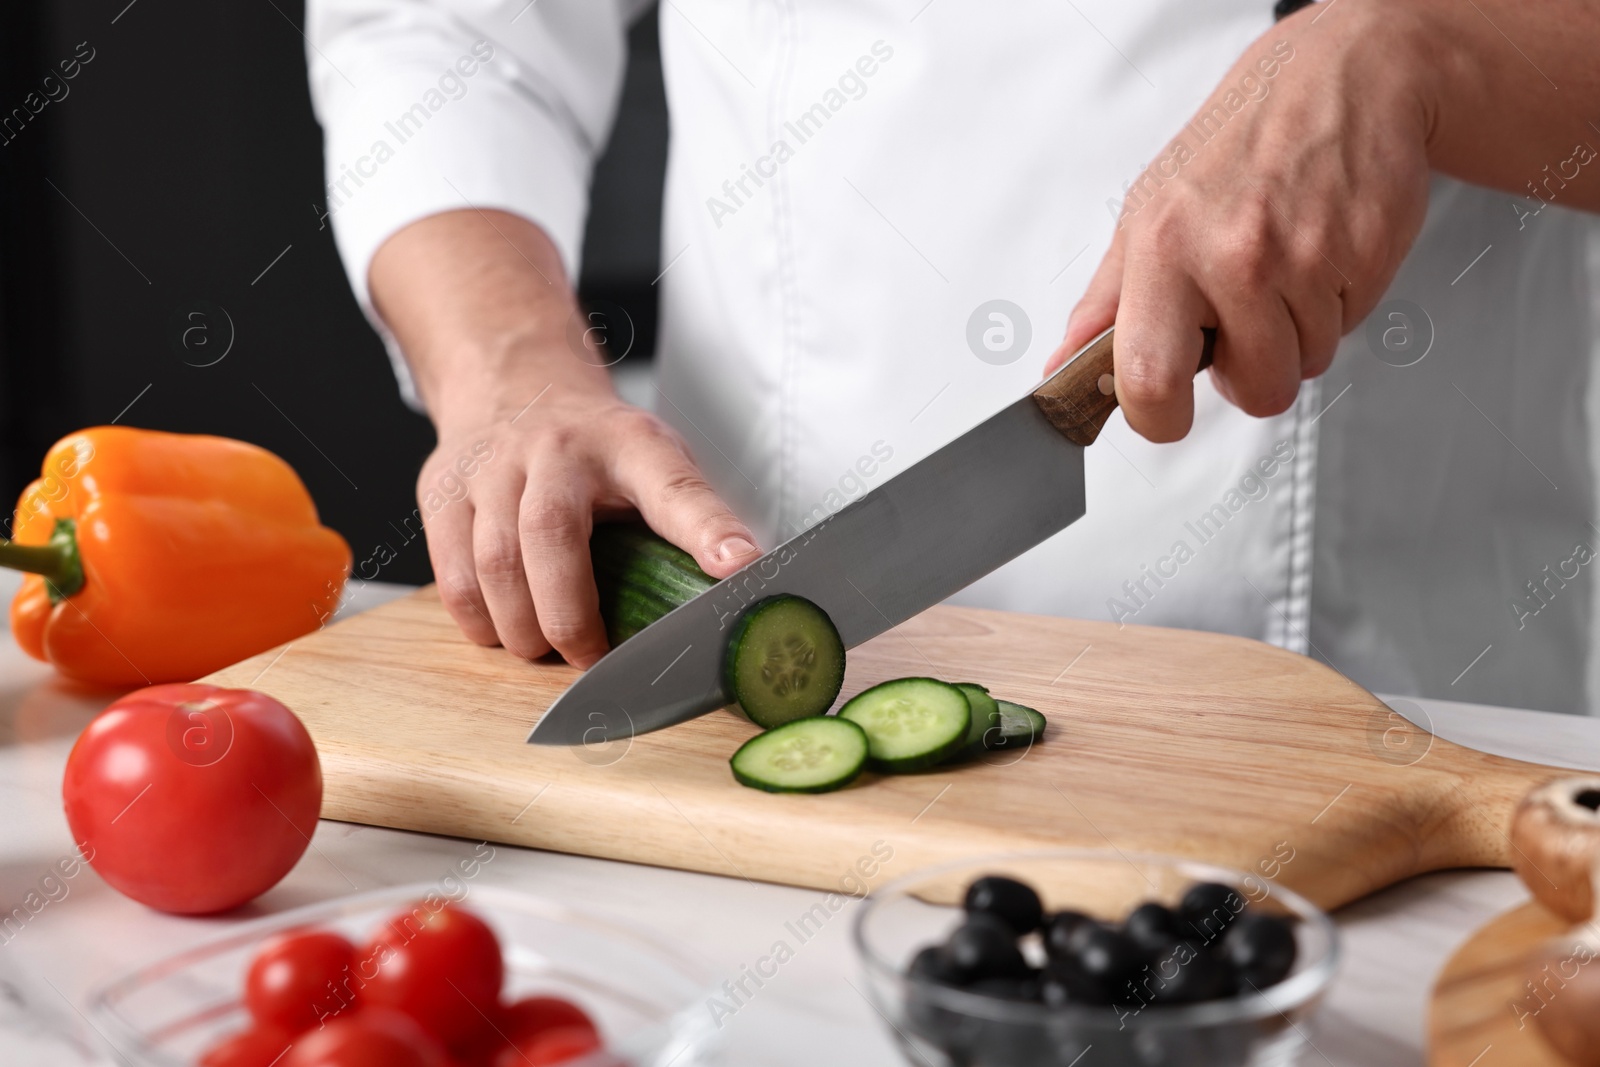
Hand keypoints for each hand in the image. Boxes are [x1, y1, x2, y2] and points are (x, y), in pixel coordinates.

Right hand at [372, 209, 760, 665]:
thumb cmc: (599, 448)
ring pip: (494, 562)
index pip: (675, 488)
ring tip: (546, 649)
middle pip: (551, 534)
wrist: (515, 383)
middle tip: (592, 659)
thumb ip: (688, 522)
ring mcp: (493, 464)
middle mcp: (558, 448)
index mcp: (631, 445)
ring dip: (522, 627)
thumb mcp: (655, 463)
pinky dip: (479, 619)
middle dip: (570, 616)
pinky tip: (503, 631)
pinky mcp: (443, 487)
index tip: (743, 567)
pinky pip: (452, 573)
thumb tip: (739, 595)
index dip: (709, 530)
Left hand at [1046, 1, 1431, 440]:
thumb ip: (1105, 302)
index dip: (1158, 418)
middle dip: (1251, 378)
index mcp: (1163, 248)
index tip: (1163, 415)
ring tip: (1284, 271)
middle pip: (1254, 392)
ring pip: (1307, 364)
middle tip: (1242, 324)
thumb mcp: (1148, 212)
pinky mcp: (1365, 255)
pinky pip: (1349, 329)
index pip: (1148, 378)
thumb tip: (1063, 367)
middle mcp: (1232, 253)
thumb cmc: (1238, 146)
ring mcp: (1305, 257)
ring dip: (1297, 335)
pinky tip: (1320, 254)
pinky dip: (1336, 305)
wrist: (1341, 79)